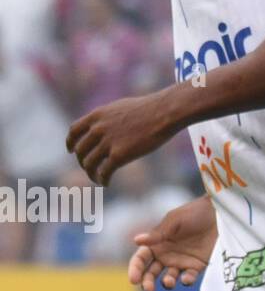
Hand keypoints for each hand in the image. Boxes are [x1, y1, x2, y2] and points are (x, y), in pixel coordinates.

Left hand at [66, 92, 180, 186]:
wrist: (165, 112)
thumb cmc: (151, 108)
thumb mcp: (123, 107)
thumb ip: (110, 118)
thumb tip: (107, 126)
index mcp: (97, 115)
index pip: (74, 131)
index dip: (71, 143)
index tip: (72, 151)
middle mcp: (98, 129)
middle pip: (80, 151)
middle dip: (83, 161)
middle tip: (90, 168)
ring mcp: (107, 142)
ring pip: (89, 164)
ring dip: (92, 174)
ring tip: (98, 179)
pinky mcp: (119, 155)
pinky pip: (104, 172)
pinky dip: (103, 180)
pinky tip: (107, 183)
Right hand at [128, 197, 216, 290]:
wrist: (220, 213)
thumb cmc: (195, 212)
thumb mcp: (175, 220)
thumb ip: (158, 233)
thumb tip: (136, 240)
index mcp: (157, 243)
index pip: (141, 259)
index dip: (135, 270)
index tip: (133, 279)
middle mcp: (166, 255)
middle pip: (151, 274)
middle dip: (147, 282)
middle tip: (148, 288)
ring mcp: (181, 261)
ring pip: (168, 279)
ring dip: (166, 283)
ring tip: (168, 281)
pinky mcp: (196, 266)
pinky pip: (188, 278)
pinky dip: (186, 281)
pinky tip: (186, 278)